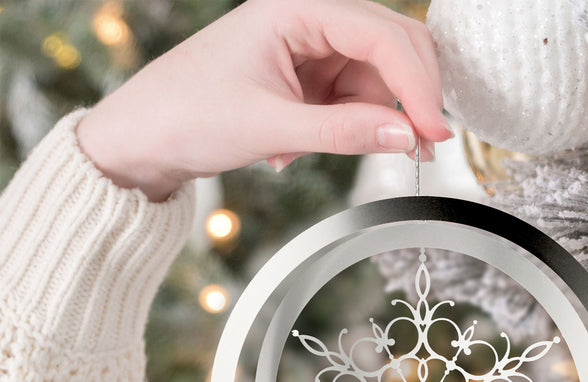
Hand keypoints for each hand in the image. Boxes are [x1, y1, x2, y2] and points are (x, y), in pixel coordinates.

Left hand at [77, 0, 451, 200]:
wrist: (146, 139)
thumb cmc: (186, 114)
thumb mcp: (269, 126)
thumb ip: (342, 131)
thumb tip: (406, 137)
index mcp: (295, 7)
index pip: (380, 35)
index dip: (415, 84)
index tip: (432, 132)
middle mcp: (308, 21)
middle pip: (390, 48)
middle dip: (410, 98)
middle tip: (425, 147)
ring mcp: (310, 52)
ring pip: (376, 80)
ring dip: (378, 120)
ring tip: (351, 153)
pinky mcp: (308, 82)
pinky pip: (353, 102)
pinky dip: (351, 129)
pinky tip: (313, 148)